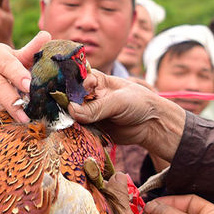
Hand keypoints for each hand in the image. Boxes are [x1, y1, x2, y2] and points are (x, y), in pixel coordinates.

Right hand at [68, 72, 184, 162]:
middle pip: (70, 98)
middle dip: (65, 105)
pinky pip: (79, 129)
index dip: (68, 86)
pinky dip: (76, 132)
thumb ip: (95, 107)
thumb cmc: (138, 103)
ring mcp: (89, 112)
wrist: (151, 124)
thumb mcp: (118, 101)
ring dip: (69, 121)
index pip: (75, 79)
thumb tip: (72, 111)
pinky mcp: (91, 127)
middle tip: (62, 113)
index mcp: (96, 80)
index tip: (65, 96)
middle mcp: (89, 95)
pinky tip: (73, 134)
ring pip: (72, 115)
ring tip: (67, 125)